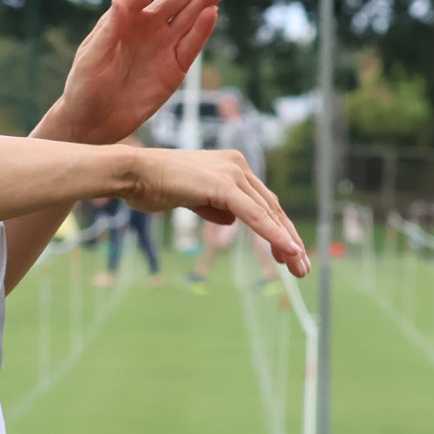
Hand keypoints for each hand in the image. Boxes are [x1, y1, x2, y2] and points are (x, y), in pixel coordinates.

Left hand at [39, 0, 234, 146]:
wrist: (93, 122)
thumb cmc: (83, 88)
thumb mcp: (91, 59)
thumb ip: (108, 31)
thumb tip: (119, 0)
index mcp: (123, 18)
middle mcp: (147, 27)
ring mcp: (163, 46)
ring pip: (191, 17)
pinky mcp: (174, 69)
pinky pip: (191, 45)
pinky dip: (203, 30)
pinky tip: (213, 12)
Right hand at [124, 148, 311, 277]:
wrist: (132, 173)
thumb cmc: (152, 185)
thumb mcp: (191, 199)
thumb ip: (213, 206)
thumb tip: (231, 220)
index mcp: (230, 166)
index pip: (261, 202)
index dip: (277, 229)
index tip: (289, 254)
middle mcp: (237, 165)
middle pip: (271, 207)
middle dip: (289, 239)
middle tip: (302, 267)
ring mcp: (232, 173)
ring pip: (267, 212)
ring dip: (287, 242)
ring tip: (299, 267)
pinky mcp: (223, 185)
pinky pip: (254, 214)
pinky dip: (272, 233)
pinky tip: (287, 250)